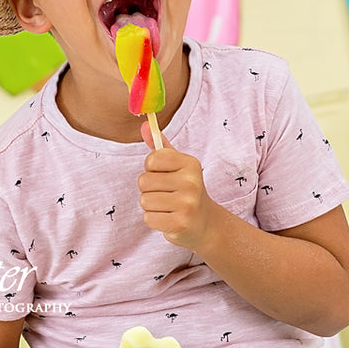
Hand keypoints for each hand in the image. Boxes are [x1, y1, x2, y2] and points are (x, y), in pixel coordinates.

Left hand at [138, 122, 217, 252]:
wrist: (204, 222)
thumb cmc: (185, 189)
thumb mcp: (177, 165)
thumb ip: (160, 145)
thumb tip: (144, 124)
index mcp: (190, 164)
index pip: (152, 159)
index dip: (151, 168)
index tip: (163, 174)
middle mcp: (191, 182)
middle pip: (144, 181)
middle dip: (149, 189)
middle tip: (166, 193)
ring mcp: (187, 204)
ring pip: (144, 200)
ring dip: (151, 205)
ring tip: (167, 206)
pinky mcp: (180, 224)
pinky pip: (148, 218)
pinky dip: (154, 220)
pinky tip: (168, 218)